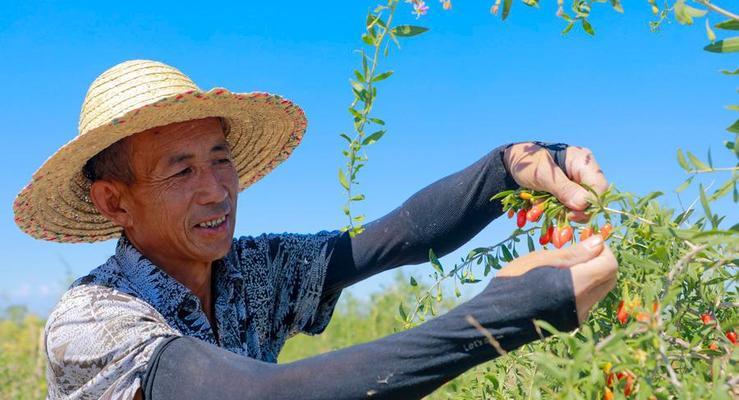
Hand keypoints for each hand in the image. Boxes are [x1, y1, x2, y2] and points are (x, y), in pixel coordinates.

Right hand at [497, 235, 616, 323]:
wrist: (497, 317)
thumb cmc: (515, 281)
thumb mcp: (542, 259)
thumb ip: (574, 252)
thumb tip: (599, 242)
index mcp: (579, 284)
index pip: (610, 265)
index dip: (602, 250)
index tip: (585, 241)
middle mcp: (585, 303)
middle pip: (609, 279)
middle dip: (601, 261)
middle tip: (580, 250)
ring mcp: (579, 315)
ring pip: (600, 290)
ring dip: (592, 274)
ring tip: (567, 264)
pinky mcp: (571, 322)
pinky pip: (588, 300)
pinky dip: (583, 287)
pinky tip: (561, 280)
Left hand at [503, 143, 607, 221]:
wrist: (511, 164)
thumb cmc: (527, 162)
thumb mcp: (543, 175)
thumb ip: (563, 188)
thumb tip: (583, 204)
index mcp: (582, 162)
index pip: (600, 187)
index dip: (590, 204)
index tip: (572, 214)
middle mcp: (583, 173)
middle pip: (592, 199)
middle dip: (575, 211)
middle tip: (560, 216)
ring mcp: (575, 184)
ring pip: (580, 207)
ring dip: (563, 213)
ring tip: (543, 210)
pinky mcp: (567, 194)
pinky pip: (569, 208)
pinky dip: (557, 212)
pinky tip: (542, 210)